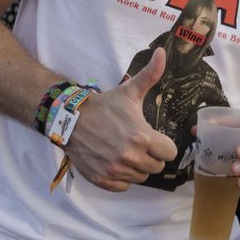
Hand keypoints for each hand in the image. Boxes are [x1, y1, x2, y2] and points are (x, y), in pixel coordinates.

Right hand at [63, 49, 176, 191]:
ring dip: (136, 167)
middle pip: (156, 167)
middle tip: (137, 144)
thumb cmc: (103, 106)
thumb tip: (163, 52)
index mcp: (142, 137)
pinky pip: (123, 186)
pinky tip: (114, 162)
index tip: (153, 139)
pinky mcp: (102, 179)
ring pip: (140, 177)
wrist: (70, 118)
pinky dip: (121, 177)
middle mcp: (130, 157)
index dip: (163, 145)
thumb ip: (151, 74)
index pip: (169, 153)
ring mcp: (115, 170)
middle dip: (150, 156)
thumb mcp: (129, 92)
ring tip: (124, 151)